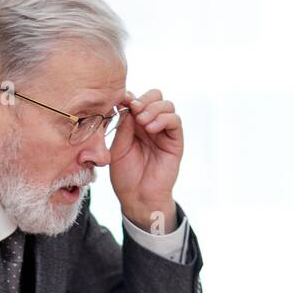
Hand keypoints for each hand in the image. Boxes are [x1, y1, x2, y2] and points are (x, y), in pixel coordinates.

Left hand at [108, 87, 182, 232]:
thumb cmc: (125, 175)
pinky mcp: (175, 141)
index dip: (131, 96)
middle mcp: (151, 124)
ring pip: (167, 105)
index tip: (122, 99)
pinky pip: (175, 121)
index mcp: (135, 124)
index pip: (138, 99)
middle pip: (156, 95)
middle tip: (135, 110)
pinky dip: (163, 119)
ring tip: (142, 122)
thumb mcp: (118, 147)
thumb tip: (127, 103)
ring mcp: (164, 132)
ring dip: (153, 109)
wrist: (136, 196)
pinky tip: (151, 129)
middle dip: (145, 99)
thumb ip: (124, 126)